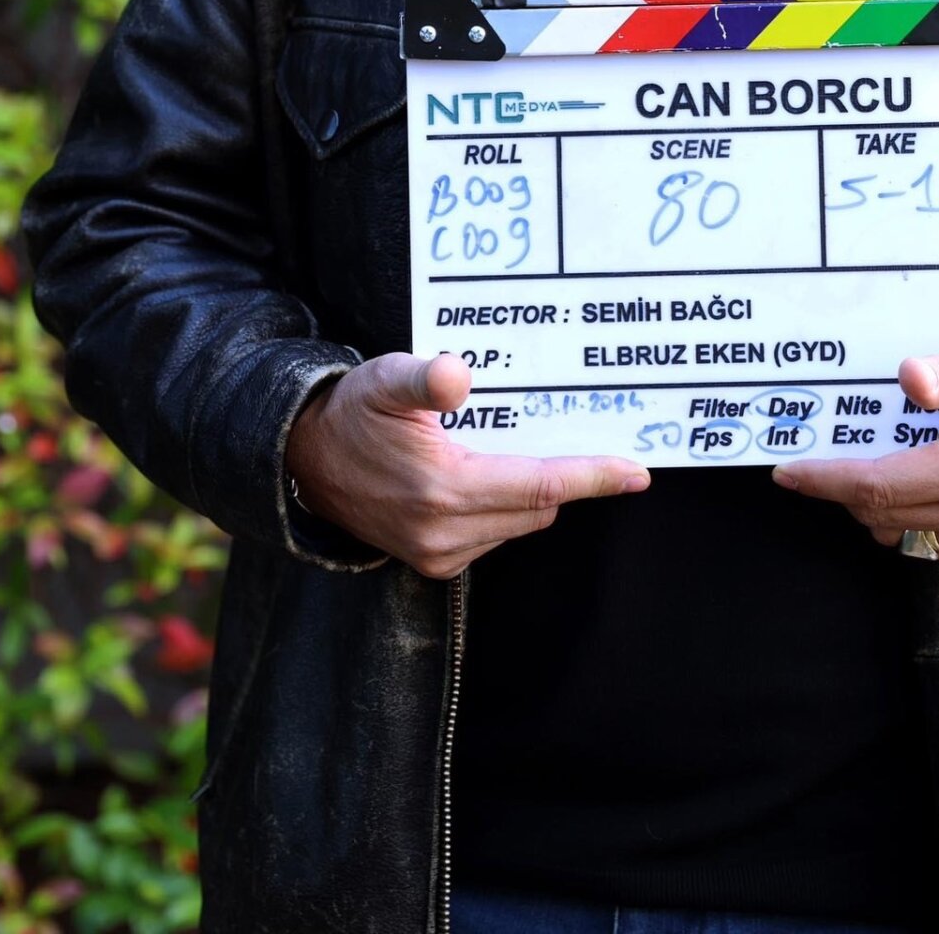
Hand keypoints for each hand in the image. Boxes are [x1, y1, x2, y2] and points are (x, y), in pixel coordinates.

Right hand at [285, 353, 649, 576]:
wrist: (303, 460)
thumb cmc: (351, 412)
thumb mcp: (384, 378)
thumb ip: (425, 377)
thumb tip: (460, 377)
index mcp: (442, 489)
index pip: (539, 485)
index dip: (592, 477)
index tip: (636, 471)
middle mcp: (445, 532)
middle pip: (538, 505)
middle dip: (566, 474)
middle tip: (584, 433)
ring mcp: (439, 553)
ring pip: (521, 521)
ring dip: (533, 488)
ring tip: (522, 443)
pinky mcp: (433, 562)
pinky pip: (497, 532)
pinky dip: (508, 505)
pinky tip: (492, 469)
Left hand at [772, 328, 938, 564]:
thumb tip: (908, 379)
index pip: (879, 486)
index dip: (826, 479)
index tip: (786, 470)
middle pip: (880, 514)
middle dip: (839, 487)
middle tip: (811, 452)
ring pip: (897, 532)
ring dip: (869, 500)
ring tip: (858, 456)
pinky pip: (923, 540)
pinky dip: (900, 513)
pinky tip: (900, 473)